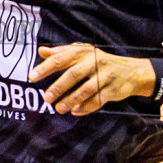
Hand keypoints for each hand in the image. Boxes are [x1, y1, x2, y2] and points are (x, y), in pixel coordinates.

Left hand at [31, 44, 155, 115]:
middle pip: (73, 74)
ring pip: (86, 90)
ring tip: (58, 108)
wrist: (131, 71)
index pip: (61, 58)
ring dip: (71, 100)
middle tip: (45, 98)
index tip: (32, 76)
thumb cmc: (99, 62)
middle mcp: (94, 62)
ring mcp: (105, 76)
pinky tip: (75, 111)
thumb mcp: (82, 53)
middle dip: (58, 87)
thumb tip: (41, 51)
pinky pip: (97, 101)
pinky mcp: (113, 90)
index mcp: (83, 52)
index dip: (46, 67)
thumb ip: (61, 53)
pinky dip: (85, 108)